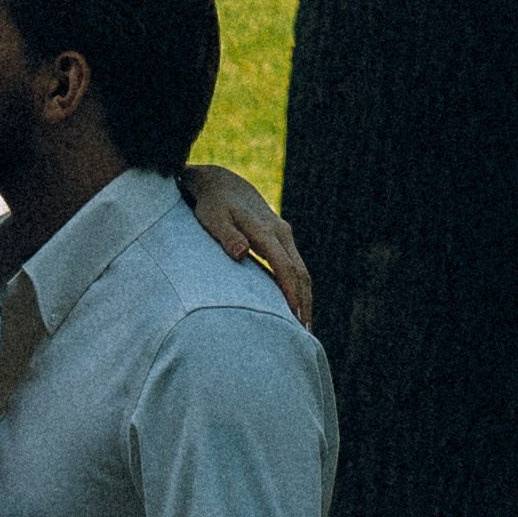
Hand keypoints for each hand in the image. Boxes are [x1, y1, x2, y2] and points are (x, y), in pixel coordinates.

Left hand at [183, 166, 312, 327]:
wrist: (222, 184)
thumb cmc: (212, 205)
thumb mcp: (212, 218)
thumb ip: (226, 236)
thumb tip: (241, 253)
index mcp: (265, 231)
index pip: (284, 266)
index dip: (290, 292)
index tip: (294, 316)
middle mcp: (280, 232)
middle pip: (300, 271)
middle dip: (304, 302)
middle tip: (305, 332)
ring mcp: (284, 235)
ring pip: (301, 270)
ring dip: (305, 297)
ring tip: (304, 326)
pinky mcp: (282, 239)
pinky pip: (295, 266)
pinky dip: (299, 287)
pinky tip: (296, 306)